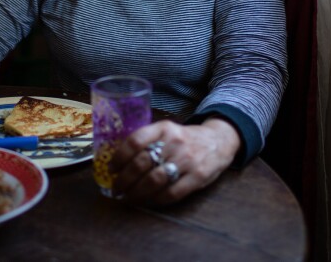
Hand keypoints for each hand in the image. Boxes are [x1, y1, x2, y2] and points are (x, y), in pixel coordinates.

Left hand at [108, 118, 239, 204]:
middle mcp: (174, 142)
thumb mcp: (167, 131)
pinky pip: (172, 192)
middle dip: (124, 180)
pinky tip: (148, 201)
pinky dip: (156, 200)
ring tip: (128, 197)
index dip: (119, 157)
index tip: (111, 169)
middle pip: (142, 163)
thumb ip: (147, 141)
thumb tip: (118, 162)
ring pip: (154, 180)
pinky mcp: (198, 176)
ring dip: (137, 193)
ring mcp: (187, 159)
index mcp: (163, 128)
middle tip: (116, 188)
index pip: (135, 141)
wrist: (219, 140)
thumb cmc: (185, 138)